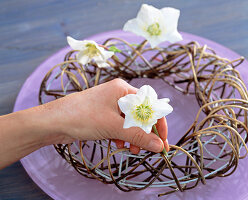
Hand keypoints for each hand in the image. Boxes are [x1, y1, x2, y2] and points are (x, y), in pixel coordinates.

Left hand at [40, 78, 168, 153]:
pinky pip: (119, 125)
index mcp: (123, 89)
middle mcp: (118, 94)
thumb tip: (158, 146)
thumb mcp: (114, 127)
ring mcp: (110, 104)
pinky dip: (122, 135)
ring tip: (132, 149)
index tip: (163, 141)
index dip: (158, 123)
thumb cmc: (83, 117)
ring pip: (130, 121)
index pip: (149, 105)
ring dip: (133, 136)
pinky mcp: (103, 114)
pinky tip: (119, 144)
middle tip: (149, 149)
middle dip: (145, 132)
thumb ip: (138, 136)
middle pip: (140, 114)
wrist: (53, 122)